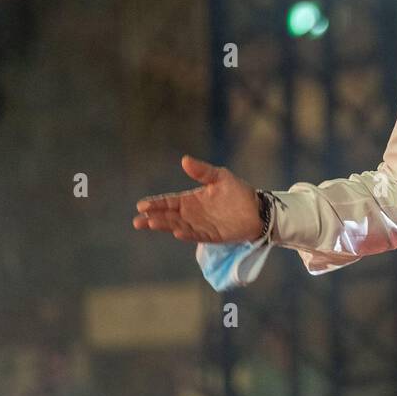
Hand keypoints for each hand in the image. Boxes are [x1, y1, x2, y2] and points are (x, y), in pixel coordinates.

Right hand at [132, 154, 263, 243]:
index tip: (142, 205)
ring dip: (166, 226)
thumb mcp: (219, 177)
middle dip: (153, 218)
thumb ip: (202, 171)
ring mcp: (201, 226)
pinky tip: (177, 232)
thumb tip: (184, 160)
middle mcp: (192, 214)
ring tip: (152, 223)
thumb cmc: (237, 192)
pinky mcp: (212, 236)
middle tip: (138, 220)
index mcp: (191, 200)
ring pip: (178, 226)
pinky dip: (187, 234)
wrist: (258, 208)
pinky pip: (197, 236)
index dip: (156, 204)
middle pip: (169, 216)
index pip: (169, 202)